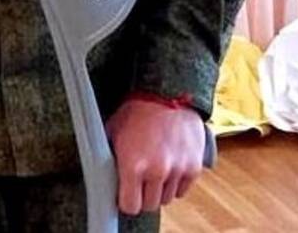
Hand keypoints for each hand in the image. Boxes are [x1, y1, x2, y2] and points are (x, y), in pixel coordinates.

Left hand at [106, 98, 205, 214]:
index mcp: (133, 164)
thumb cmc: (138, 108)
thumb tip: (105, 174)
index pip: (130, 206)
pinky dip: (175, 182)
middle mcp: (156, 171)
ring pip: (166, 198)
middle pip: (149, 205)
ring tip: (155, 167)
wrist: (167, 92)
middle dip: (143, 195)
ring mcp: (177, 170)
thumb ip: (110, 157)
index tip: (126, 194)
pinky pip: (182, 190)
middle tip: (140, 180)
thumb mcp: (113, 130)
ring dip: (160, 188)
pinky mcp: (193, 167)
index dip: (127, 201)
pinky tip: (169, 166)